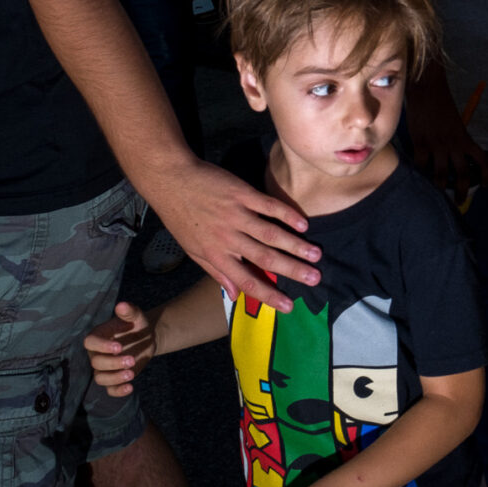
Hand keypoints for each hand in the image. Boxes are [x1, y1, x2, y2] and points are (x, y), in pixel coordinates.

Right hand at [84, 301, 157, 396]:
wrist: (146, 337)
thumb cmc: (137, 324)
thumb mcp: (136, 316)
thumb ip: (129, 311)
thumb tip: (122, 305)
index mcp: (99, 336)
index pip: (90, 343)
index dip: (102, 346)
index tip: (119, 347)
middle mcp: (97, 353)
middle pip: (96, 363)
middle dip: (113, 363)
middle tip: (131, 360)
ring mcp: (105, 367)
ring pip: (100, 378)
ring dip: (114, 378)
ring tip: (131, 373)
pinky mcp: (115, 378)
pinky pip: (110, 389)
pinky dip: (118, 391)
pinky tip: (130, 388)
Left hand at [143, 158, 319, 312]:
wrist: (171, 180)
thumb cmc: (181, 217)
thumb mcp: (192, 250)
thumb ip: (215, 272)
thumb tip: (234, 294)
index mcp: (215, 255)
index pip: (245, 280)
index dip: (268, 295)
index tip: (288, 306)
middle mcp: (228, 238)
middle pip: (264, 257)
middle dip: (292, 270)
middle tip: (315, 279)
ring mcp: (236, 214)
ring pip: (270, 234)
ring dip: (295, 245)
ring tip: (316, 255)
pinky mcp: (242, 194)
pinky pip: (269, 206)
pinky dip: (287, 215)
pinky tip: (303, 224)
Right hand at [405, 74, 487, 203]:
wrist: (427, 88)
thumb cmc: (441, 103)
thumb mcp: (454, 123)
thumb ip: (455, 139)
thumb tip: (451, 156)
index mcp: (465, 138)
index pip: (482, 160)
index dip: (486, 175)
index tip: (485, 185)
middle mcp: (454, 144)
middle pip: (462, 174)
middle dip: (461, 191)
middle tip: (458, 202)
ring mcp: (437, 145)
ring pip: (440, 175)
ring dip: (440, 189)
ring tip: (436, 197)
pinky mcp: (421, 143)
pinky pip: (420, 166)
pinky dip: (419, 175)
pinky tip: (417, 179)